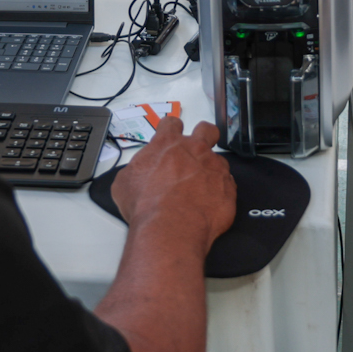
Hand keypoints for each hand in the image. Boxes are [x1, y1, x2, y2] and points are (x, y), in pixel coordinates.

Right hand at [111, 118, 235, 257]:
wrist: (170, 227)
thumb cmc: (146, 205)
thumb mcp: (125, 182)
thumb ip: (137, 169)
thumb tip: (137, 173)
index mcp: (168, 144)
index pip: (172, 124)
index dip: (171, 130)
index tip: (170, 137)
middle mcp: (195, 150)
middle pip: (207, 130)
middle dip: (204, 136)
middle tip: (197, 151)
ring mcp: (214, 167)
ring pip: (219, 160)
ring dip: (210, 171)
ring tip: (200, 189)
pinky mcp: (228, 188)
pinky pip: (227, 184)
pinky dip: (219, 192)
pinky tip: (208, 203)